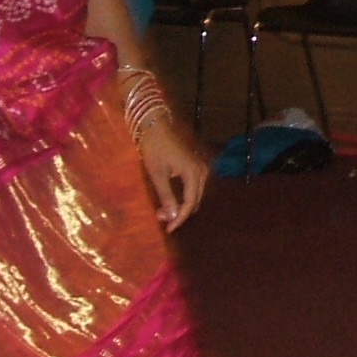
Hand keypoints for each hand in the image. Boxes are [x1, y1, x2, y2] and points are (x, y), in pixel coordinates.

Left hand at [136, 117, 210, 231]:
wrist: (155, 126)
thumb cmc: (155, 148)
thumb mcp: (158, 175)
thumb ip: (167, 197)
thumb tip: (172, 217)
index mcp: (194, 173)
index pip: (190, 203)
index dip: (179, 218)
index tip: (168, 229)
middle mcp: (202, 172)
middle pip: (195, 201)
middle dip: (179, 213)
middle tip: (161, 219)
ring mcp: (200, 168)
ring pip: (194, 195)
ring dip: (180, 206)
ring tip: (163, 211)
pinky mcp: (195, 166)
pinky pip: (192, 188)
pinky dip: (182, 197)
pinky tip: (169, 200)